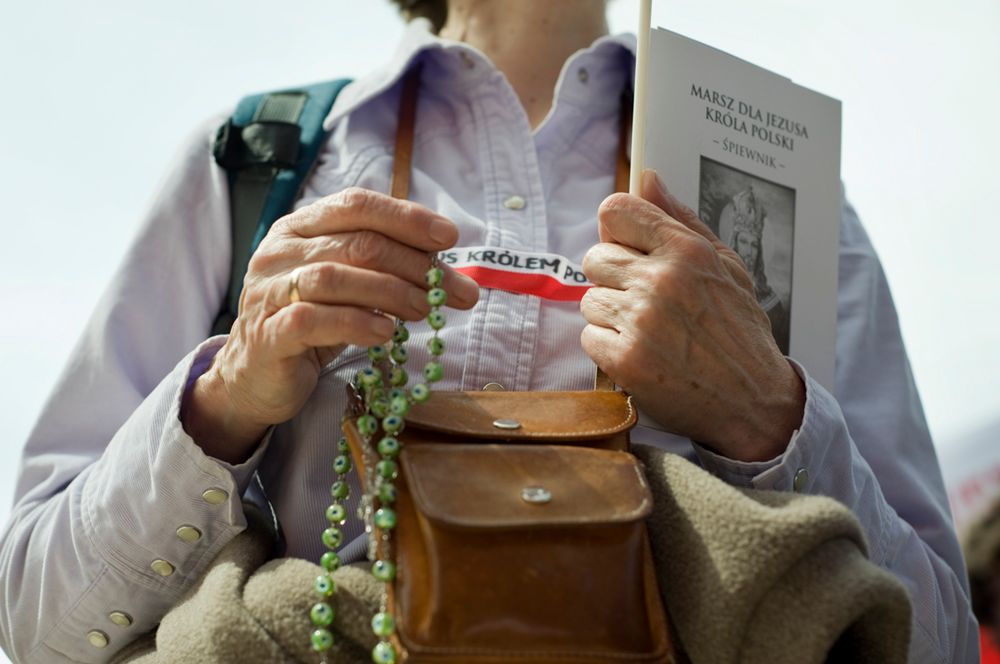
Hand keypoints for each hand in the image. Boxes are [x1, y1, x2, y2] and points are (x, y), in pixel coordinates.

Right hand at [182, 188, 478, 462]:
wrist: (256, 376)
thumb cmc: (312, 325)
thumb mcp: (349, 288)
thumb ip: (385, 269)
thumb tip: (450, 274)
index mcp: (301, 227)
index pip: (357, 205)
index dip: (407, 218)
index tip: (450, 238)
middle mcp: (280, 251)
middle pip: (358, 244)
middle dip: (416, 265)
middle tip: (458, 291)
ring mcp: (269, 291)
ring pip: (336, 277)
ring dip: (392, 293)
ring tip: (426, 311)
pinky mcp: (267, 333)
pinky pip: (312, 320)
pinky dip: (356, 323)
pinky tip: (386, 333)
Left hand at [580, 171, 803, 461]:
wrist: (755, 401)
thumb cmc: (740, 330)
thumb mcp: (725, 266)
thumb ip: (681, 221)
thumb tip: (646, 178)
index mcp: (685, 250)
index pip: (615, 211)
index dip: (615, 231)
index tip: (627, 250)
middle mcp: (660, 280)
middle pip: (594, 258)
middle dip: (613, 279)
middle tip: (644, 301)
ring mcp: (640, 320)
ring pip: (589, 300)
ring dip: (610, 316)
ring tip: (647, 331)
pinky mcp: (625, 360)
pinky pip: (588, 338)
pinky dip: (608, 348)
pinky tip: (640, 354)